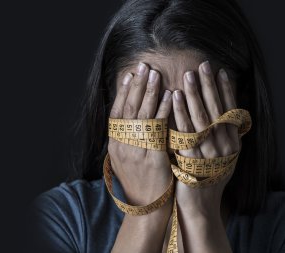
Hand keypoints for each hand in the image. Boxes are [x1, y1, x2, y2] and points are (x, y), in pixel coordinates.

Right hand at [108, 62, 172, 205]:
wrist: (147, 206)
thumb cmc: (140, 180)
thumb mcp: (126, 158)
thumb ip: (128, 137)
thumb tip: (133, 115)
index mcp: (115, 144)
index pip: (117, 111)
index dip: (124, 91)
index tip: (131, 74)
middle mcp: (122, 145)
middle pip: (129, 109)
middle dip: (137, 86)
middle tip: (144, 66)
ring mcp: (136, 151)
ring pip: (143, 115)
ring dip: (150, 93)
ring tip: (156, 74)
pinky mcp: (153, 158)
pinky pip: (159, 129)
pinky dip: (164, 111)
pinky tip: (170, 96)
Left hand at [172, 61, 240, 217]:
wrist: (201, 205)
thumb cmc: (209, 178)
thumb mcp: (224, 156)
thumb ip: (225, 136)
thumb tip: (224, 111)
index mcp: (233, 143)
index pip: (230, 110)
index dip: (226, 90)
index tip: (220, 71)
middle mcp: (224, 145)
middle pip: (216, 109)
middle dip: (209, 86)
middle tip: (203, 65)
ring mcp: (208, 152)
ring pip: (202, 117)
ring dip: (195, 94)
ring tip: (188, 75)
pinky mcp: (191, 158)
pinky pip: (185, 130)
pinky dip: (181, 112)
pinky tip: (176, 97)